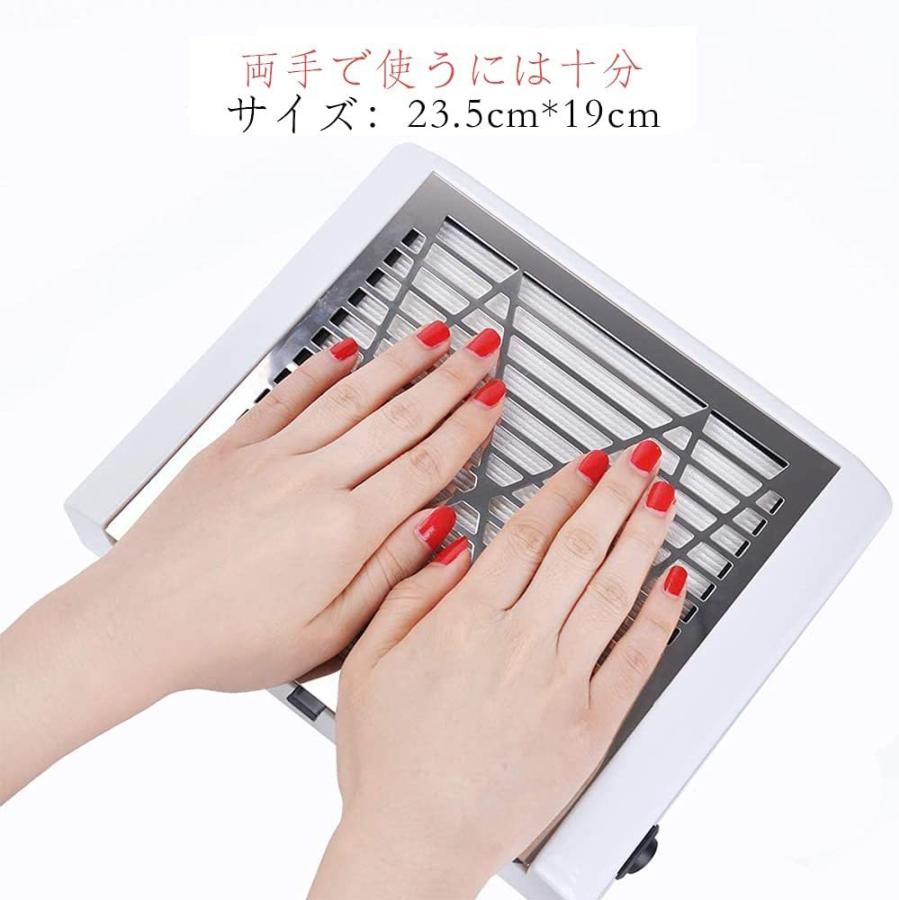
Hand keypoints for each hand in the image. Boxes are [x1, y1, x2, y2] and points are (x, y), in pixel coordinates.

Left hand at [103, 323, 505, 693]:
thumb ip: (391, 576)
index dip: (468, 428)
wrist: (137, 622)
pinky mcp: (234, 448)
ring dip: (400, 361)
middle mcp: (313, 481)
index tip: (492, 402)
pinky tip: (348, 350)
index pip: (426, 465)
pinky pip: (288, 394)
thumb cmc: (226, 640)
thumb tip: (441, 531)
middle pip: (399, 417)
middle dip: (450, 379)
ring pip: (352, 395)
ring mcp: (271, 457)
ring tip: (434, 335)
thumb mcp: (327, 636)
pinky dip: (322, 368)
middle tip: (482, 350)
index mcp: (344, 531)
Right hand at [311, 440, 685, 898]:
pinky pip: (635, 660)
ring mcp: (563, 685)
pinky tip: (673, 583)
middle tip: (640, 460)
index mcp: (467, 622)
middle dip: (616, 494)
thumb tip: (455, 545)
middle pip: (581, 548)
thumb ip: (410, 593)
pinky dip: (659, 616)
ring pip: (615, 591)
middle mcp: (521, 644)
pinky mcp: (592, 727)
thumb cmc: (388, 761)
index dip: (564, 489)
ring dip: (644, 536)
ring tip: (663, 499)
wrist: (416, 842)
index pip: (529, 534)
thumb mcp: (367, 663)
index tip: (587, 463)